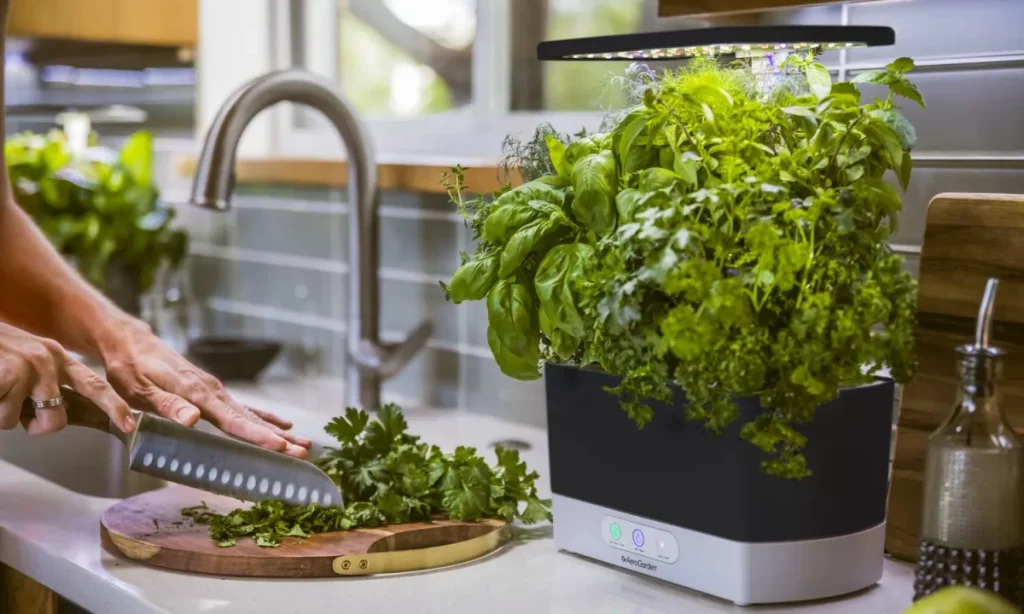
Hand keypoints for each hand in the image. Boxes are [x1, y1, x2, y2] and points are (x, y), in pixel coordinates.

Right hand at [0, 321, 134, 434]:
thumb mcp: (24, 361)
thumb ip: (43, 385)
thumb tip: (48, 416)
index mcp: (57, 357)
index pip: (95, 385)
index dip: (114, 407)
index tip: (130, 424)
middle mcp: (48, 360)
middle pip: (55, 419)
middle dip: (34, 426)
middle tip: (17, 411)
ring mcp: (29, 366)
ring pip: (17, 420)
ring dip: (1, 414)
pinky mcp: (9, 373)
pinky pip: (1, 413)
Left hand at [98, 318, 310, 457]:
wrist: (130, 342)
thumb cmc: (128, 368)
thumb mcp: (138, 388)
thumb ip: (167, 405)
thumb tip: (194, 420)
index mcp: (196, 393)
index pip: (231, 419)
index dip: (256, 435)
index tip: (279, 447)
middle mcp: (212, 391)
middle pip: (250, 418)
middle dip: (277, 437)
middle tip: (304, 451)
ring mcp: (215, 391)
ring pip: (252, 414)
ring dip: (278, 431)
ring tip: (305, 445)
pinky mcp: (213, 392)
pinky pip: (245, 407)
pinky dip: (266, 417)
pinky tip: (284, 425)